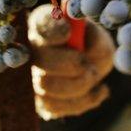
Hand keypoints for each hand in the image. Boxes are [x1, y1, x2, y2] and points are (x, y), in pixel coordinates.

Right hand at [28, 5, 114, 119]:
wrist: (91, 65)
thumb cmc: (91, 45)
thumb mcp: (98, 37)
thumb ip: (95, 39)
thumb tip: (87, 48)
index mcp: (44, 24)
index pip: (40, 24)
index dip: (52, 30)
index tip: (68, 32)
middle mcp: (31, 49)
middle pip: (40, 60)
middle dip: (70, 65)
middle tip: (89, 65)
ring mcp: (31, 77)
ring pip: (46, 86)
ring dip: (78, 85)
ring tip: (93, 75)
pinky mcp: (39, 101)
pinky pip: (55, 106)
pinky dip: (83, 101)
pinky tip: (99, 90)